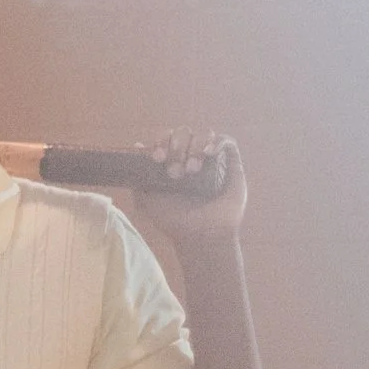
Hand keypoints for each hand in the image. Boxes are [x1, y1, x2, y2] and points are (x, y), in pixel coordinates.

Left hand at [127, 129, 247, 246]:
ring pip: (204, 134)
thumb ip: (138, 177)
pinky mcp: (231, 165)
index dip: (161, 142)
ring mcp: (212, 160)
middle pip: (184, 132)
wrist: (200, 236)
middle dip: (177, 147)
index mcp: (173, 162)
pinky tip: (209, 154)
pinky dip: (216, 142)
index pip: (167, 138)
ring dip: (194, 148)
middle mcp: (192, 157)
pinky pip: (226, 141)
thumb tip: (137, 146)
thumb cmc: (174, 221)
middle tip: (176, 172)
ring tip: (192, 171)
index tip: (158, 158)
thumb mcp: (147, 200)